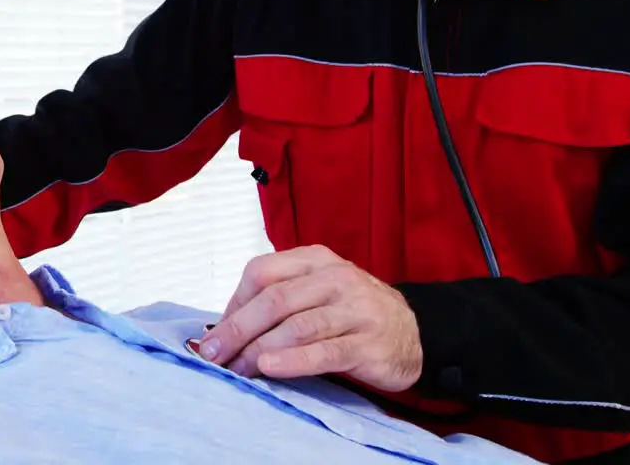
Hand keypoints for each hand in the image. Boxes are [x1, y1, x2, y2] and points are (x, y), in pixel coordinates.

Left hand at [198, 245, 422, 391]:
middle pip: (274, 300)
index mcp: (314, 260)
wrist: (414, 333)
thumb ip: (277, 301)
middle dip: (238, 329)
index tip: (214, 334)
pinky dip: (293, 361)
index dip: (233, 304)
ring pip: (296, 326)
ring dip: (259, 349)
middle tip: (214, 354)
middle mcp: (335, 278)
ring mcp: (355, 309)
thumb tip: (223, 328)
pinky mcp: (368, 343)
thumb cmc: (351, 314)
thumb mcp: (316, 293)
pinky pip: (325, 351)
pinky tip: (270, 368)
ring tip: (237, 369)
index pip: (261, 273)